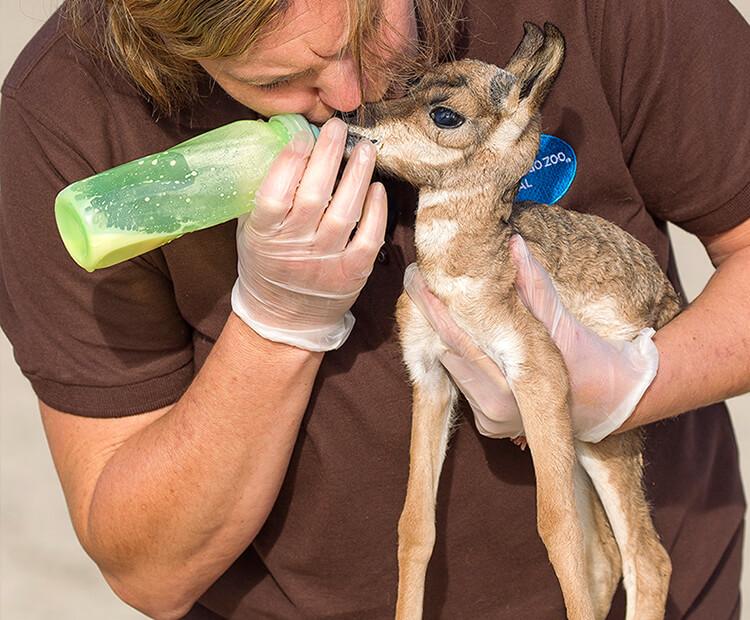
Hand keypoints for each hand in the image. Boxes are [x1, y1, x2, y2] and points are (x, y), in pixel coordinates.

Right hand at [231, 118, 387, 350]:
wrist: (285, 317)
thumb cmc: (268, 264)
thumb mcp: (253, 230)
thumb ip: (264, 191)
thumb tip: (283, 139)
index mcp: (264, 235)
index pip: (275, 193)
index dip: (290, 161)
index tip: (303, 136)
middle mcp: (295, 248)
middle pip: (313, 195)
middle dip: (327, 155)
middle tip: (338, 126)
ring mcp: (326, 261)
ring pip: (345, 212)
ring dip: (356, 175)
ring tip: (364, 148)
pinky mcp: (352, 272)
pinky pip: (369, 237)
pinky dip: (376, 212)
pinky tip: (377, 188)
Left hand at [403, 235, 658, 442]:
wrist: (611, 401)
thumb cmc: (587, 355)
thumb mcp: (560, 319)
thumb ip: (532, 284)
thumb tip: (512, 244)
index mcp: (511, 385)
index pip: (457, 338)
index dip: (433, 306)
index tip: (416, 277)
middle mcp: (495, 410)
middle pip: (447, 354)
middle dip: (435, 320)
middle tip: (421, 283)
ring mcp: (490, 422)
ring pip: (453, 369)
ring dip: (448, 342)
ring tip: (444, 308)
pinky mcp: (488, 427)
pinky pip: (464, 386)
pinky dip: (463, 363)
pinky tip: (468, 343)